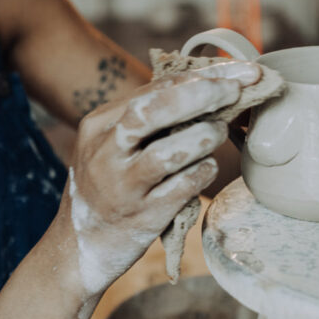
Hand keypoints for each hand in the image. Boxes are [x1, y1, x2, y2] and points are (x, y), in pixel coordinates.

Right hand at [64, 61, 262, 295]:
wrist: (77, 247)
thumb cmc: (108, 187)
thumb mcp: (112, 145)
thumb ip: (148, 119)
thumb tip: (211, 87)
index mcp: (99, 124)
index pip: (154, 88)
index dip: (202, 76)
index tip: (241, 71)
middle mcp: (105, 152)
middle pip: (153, 110)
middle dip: (202, 94)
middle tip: (238, 90)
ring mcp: (121, 186)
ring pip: (167, 152)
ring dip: (204, 137)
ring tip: (221, 131)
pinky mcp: (140, 217)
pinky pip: (180, 189)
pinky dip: (202, 173)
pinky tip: (209, 167)